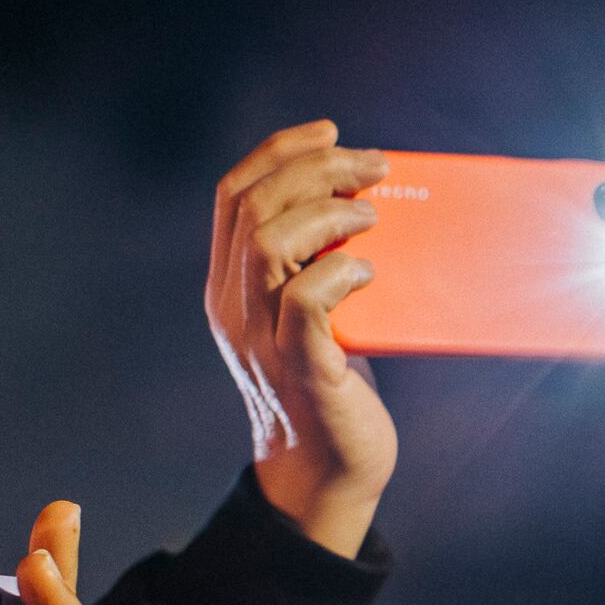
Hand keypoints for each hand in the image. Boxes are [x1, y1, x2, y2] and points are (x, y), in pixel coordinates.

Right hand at [206, 120, 399, 556]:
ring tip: (372, 214)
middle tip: (374, 166)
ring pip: (267, 243)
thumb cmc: (335, 388)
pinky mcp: (299, 368)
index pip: (233, 193)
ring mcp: (260, 338)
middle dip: (315, 169)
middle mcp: (233, 306)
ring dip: (325, 213)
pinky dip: (338, 272)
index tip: (332, 131)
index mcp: (230, 285)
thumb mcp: (318, 316)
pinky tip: (368, 269)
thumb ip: (320, 266)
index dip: (279, 151)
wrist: (329, 473)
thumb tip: (372, 205)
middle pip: (252, 205)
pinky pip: (304, 303)